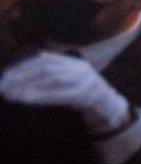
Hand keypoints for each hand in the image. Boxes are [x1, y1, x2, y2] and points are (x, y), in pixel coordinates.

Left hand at [0, 51, 130, 133]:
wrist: (107, 105)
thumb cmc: (81, 93)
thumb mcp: (68, 78)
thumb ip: (50, 72)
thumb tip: (18, 72)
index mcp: (73, 62)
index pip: (44, 58)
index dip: (23, 63)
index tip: (5, 72)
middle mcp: (78, 68)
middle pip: (46, 68)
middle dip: (21, 75)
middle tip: (2, 84)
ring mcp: (83, 81)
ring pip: (51, 79)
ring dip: (27, 86)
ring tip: (8, 93)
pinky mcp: (83, 95)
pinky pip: (58, 95)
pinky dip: (39, 96)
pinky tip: (24, 100)